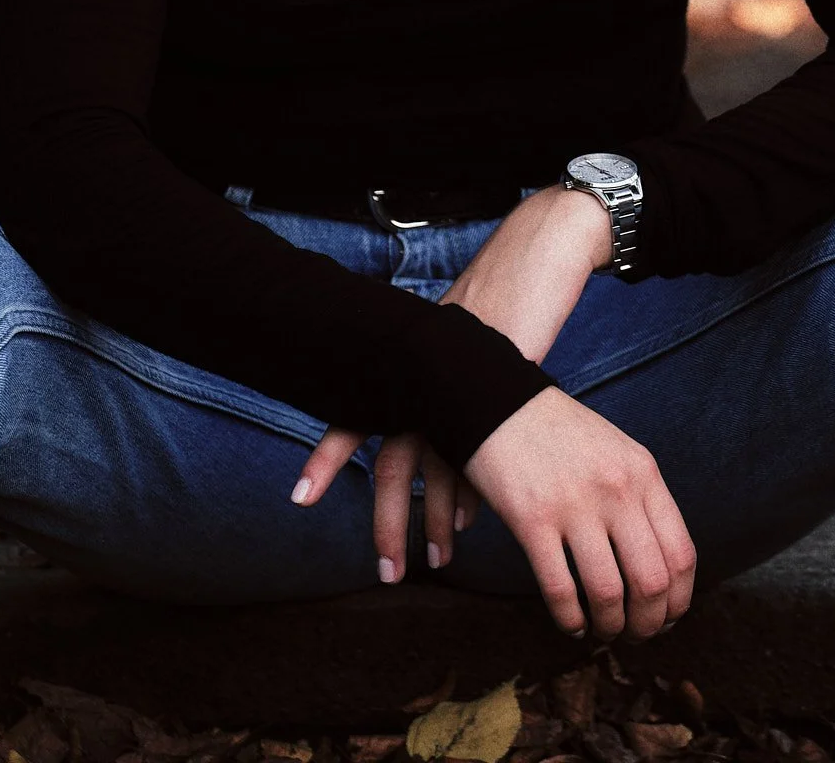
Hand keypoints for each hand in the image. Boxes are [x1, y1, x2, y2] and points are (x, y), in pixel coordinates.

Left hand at [289, 188, 658, 602]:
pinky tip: (468, 523)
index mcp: (403, 367)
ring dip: (432, 523)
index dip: (325, 457)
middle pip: (391, 466)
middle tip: (385, 570)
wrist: (534, 264)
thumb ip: (429, 382)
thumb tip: (420, 430)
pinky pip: (478, 463)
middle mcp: (422, 384)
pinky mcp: (498, 403)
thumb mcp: (450, 340)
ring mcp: (461, 396)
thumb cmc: (492, 303)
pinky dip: (470, 498)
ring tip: (434, 558)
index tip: (300, 497)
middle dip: (384, 522)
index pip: (355, 417)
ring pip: (436, 476)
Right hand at [463, 382, 696, 641]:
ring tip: (602, 631)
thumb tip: (662, 571)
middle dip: (647, 624)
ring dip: (609, 627)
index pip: (681, 554)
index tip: (666, 617)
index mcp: (643, 472)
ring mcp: (574, 504)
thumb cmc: (560, 433)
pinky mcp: (532, 519)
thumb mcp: (616, 451)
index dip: (679, 601)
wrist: (497, 398)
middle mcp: (615, 489)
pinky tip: (570, 624)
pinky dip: (570, 620)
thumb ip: (641, 500)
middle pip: (652, 583)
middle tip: (635, 634)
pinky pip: (560, 590)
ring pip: (608, 594)